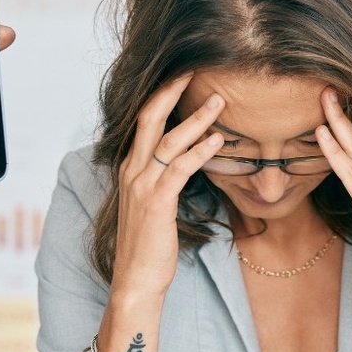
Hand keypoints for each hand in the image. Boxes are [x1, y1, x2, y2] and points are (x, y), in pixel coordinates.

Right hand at [109, 73, 224, 297]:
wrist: (136, 280)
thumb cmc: (149, 244)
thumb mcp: (154, 204)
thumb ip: (164, 179)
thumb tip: (187, 161)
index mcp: (131, 168)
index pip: (144, 121)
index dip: (162, 96)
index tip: (184, 77)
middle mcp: (132, 171)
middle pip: (149, 118)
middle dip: (172, 91)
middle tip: (195, 70)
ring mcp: (142, 186)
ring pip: (167, 140)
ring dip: (196, 118)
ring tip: (220, 101)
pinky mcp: (156, 203)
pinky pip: (179, 168)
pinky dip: (200, 151)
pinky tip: (218, 141)